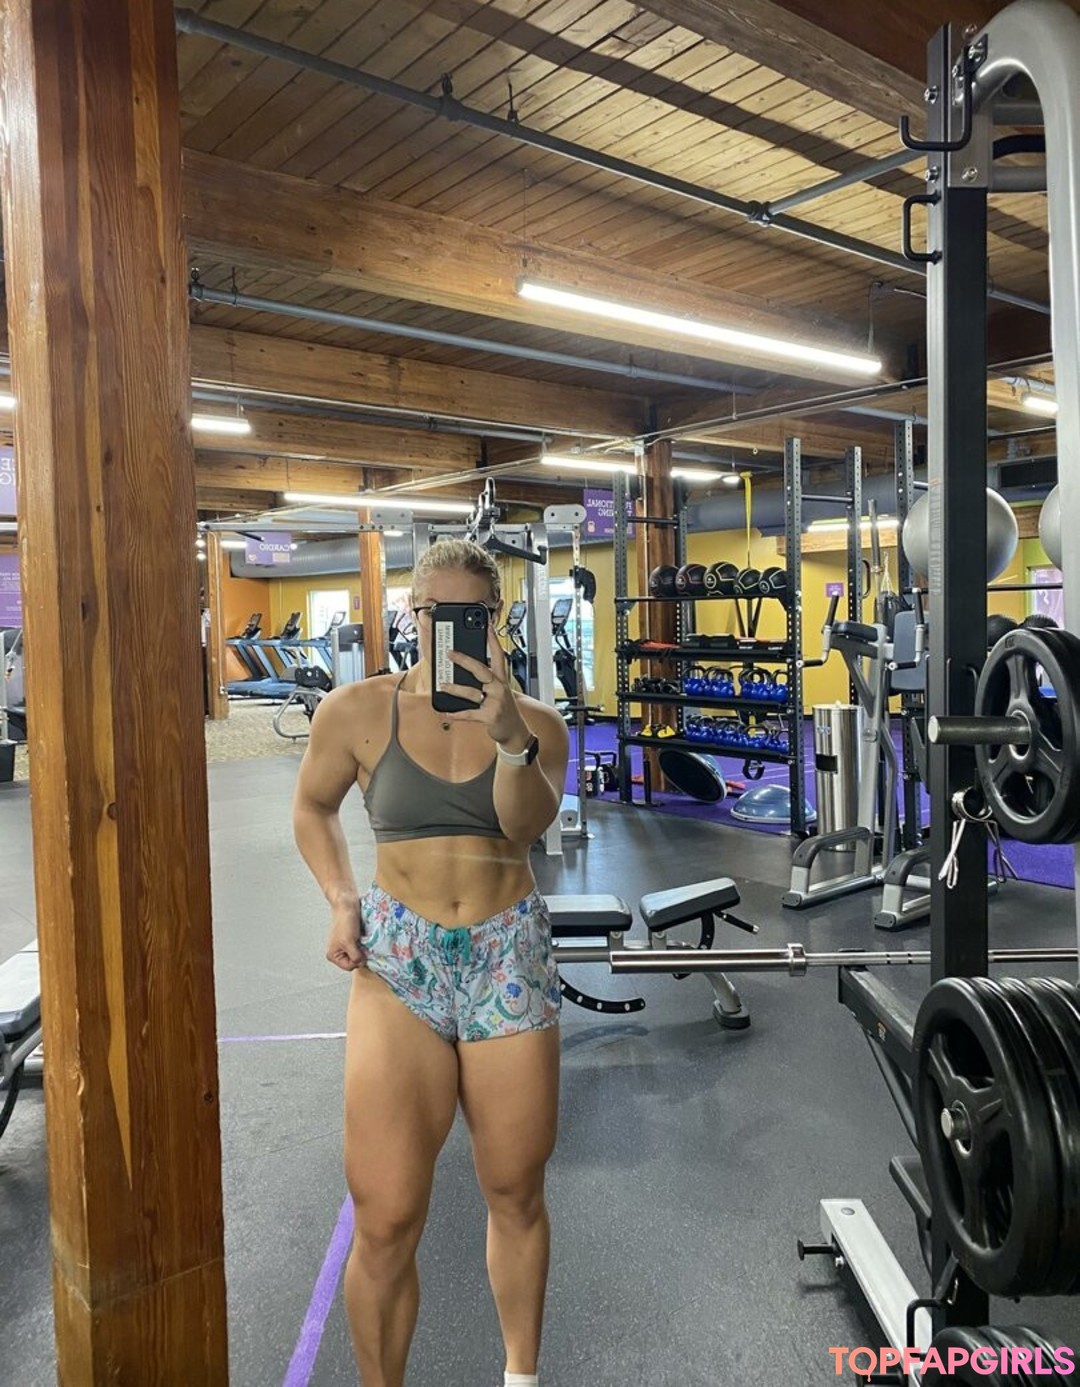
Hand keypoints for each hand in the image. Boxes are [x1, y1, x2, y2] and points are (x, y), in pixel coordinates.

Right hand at [326, 900, 364, 971]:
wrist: (347, 904)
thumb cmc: (345, 922)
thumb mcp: (349, 943)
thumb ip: (355, 956)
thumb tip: (361, 963)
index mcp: (333, 955)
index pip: (349, 967)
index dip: (357, 961)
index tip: (362, 951)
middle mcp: (338, 952)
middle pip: (354, 962)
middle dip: (360, 954)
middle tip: (362, 944)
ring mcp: (345, 945)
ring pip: (358, 954)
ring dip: (363, 949)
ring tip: (362, 939)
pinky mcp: (352, 939)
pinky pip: (360, 947)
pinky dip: (364, 943)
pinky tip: (364, 937)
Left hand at [439, 623, 530, 747]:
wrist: (515, 732)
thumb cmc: (504, 709)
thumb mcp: (499, 692)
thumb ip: (486, 681)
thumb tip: (463, 670)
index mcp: (501, 679)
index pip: (498, 655)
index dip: (493, 640)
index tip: (487, 625)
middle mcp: (499, 688)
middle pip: (481, 669)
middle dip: (465, 660)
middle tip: (450, 653)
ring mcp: (495, 702)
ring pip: (472, 692)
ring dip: (455, 688)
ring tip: (442, 685)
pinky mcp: (490, 716)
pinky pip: (470, 713)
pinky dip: (457, 714)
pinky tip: (446, 712)